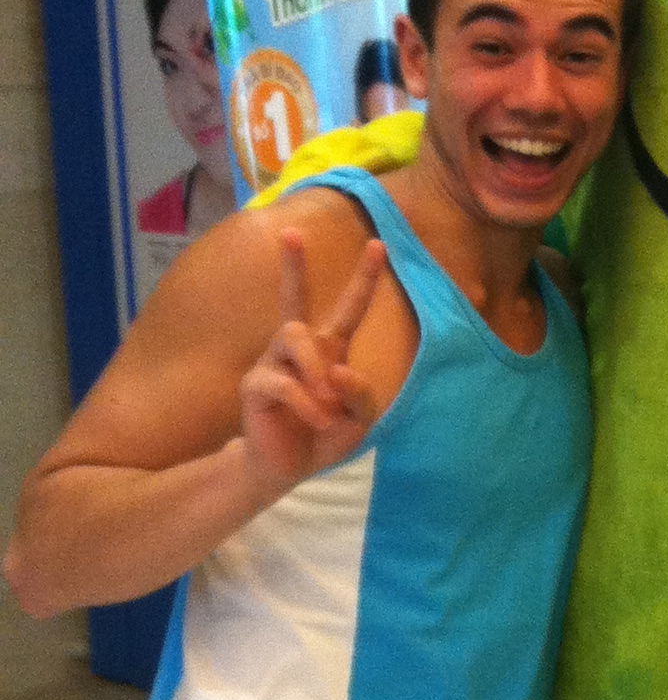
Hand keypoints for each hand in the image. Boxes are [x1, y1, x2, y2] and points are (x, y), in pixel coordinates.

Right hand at [237, 232, 388, 496]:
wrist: (287, 467)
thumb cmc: (324, 435)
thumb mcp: (359, 418)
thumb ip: (361, 393)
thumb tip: (339, 369)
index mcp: (329, 350)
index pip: (349, 309)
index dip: (364, 278)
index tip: (378, 244)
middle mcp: (299, 350)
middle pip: (294, 301)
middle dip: (293, 267)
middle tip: (289, 232)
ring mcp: (274, 363)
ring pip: (293, 336)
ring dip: (317, 369)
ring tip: (329, 404)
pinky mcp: (256, 385)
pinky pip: (286, 383)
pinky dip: (309, 404)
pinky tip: (318, 420)